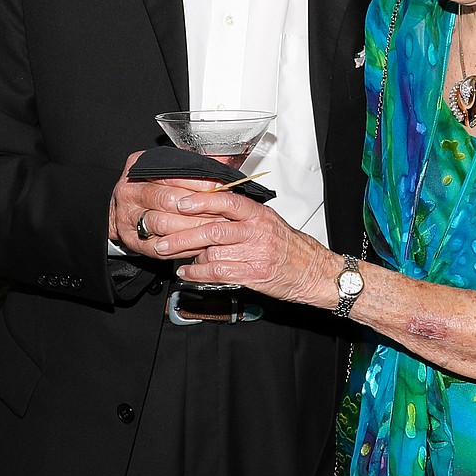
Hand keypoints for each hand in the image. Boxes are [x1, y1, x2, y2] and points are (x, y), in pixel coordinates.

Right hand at [108, 151, 227, 256]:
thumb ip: (193, 167)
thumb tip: (223, 163)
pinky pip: (159, 246)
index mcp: (139, 166)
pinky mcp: (131, 239)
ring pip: (164, 223)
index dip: (200, 182)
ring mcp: (127, 216)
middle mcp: (130, 191)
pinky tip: (199, 244)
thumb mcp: (168, 170)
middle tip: (222, 211)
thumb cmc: (154, 187)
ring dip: (192, 227)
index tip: (221, 187)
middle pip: (168, 199)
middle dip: (199, 207)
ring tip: (214, 227)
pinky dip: (182, 246)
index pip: (172, 174)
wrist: (125, 209)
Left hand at [152, 188, 332, 304]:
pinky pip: (218, 273)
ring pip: (212, 252)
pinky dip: (197, 274)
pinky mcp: (253, 275)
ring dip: (189, 257)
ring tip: (175, 258)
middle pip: (212, 229)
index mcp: (259, 214)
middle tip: (160, 239)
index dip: (201, 201)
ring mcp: (255, 253)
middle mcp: (256, 231)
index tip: (179, 203)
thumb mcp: (268, 221)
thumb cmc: (289, 246)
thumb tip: (207, 211)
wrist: (314, 271)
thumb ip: (240, 216)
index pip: (226, 200)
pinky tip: (187, 273)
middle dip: (181, 235)